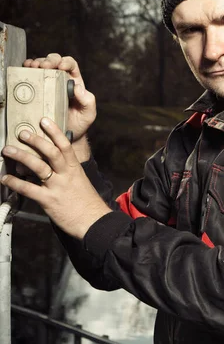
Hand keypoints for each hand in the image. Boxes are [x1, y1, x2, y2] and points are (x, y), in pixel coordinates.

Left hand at [1, 118, 110, 237]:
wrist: (94, 222)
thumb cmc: (87, 204)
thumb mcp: (80, 182)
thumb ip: (68, 172)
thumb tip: (54, 165)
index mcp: (75, 169)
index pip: (65, 145)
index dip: (54, 132)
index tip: (44, 121)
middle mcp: (66, 175)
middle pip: (51, 152)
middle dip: (36, 140)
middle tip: (23, 133)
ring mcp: (57, 187)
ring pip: (38, 166)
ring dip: (21, 156)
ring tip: (8, 149)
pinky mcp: (49, 200)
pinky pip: (29, 189)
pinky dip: (15, 183)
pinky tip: (5, 178)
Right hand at [24, 54, 95, 148]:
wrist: (64, 137)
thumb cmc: (79, 124)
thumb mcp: (88, 114)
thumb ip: (88, 101)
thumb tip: (78, 87)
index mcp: (74, 82)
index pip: (71, 65)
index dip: (65, 62)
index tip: (61, 66)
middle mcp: (60, 80)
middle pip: (55, 61)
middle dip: (49, 60)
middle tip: (44, 66)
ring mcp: (47, 85)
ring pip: (41, 66)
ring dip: (36, 63)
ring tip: (32, 67)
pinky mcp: (36, 91)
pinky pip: (31, 76)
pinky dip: (27, 70)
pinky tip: (25, 70)